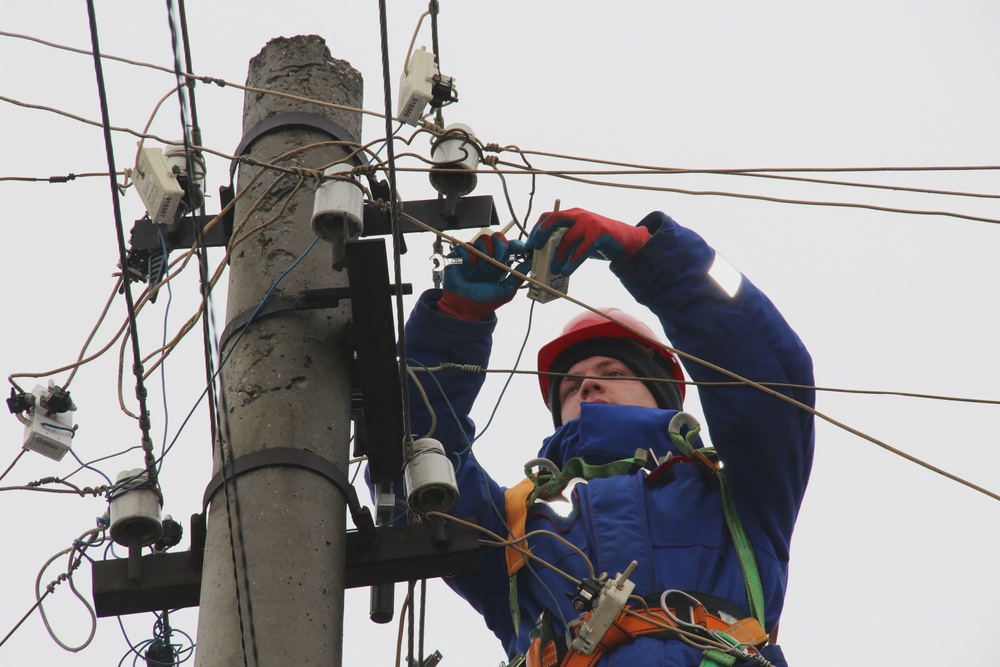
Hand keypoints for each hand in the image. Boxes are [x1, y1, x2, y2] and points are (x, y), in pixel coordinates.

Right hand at [438, 232, 527, 319]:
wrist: (466, 307)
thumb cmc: (487, 300)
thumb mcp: (507, 290)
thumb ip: (519, 275)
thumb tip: (530, 262)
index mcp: (502, 261)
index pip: (511, 245)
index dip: (516, 245)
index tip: (521, 249)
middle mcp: (489, 254)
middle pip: (498, 237)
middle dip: (501, 248)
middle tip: (499, 261)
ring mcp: (475, 253)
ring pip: (483, 240)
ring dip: (484, 257)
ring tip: (480, 272)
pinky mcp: (460, 254)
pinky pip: (467, 248)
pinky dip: (470, 260)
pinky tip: (469, 271)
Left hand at [526, 208, 649, 275]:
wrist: (627, 241)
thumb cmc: (599, 241)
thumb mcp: (579, 237)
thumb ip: (564, 242)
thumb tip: (543, 258)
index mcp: (571, 214)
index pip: (548, 216)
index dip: (537, 229)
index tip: (530, 245)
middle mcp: (578, 215)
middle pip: (554, 219)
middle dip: (541, 233)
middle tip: (535, 250)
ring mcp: (589, 223)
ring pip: (567, 239)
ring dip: (557, 256)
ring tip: (553, 269)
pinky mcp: (599, 234)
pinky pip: (582, 249)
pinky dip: (572, 262)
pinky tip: (566, 271)